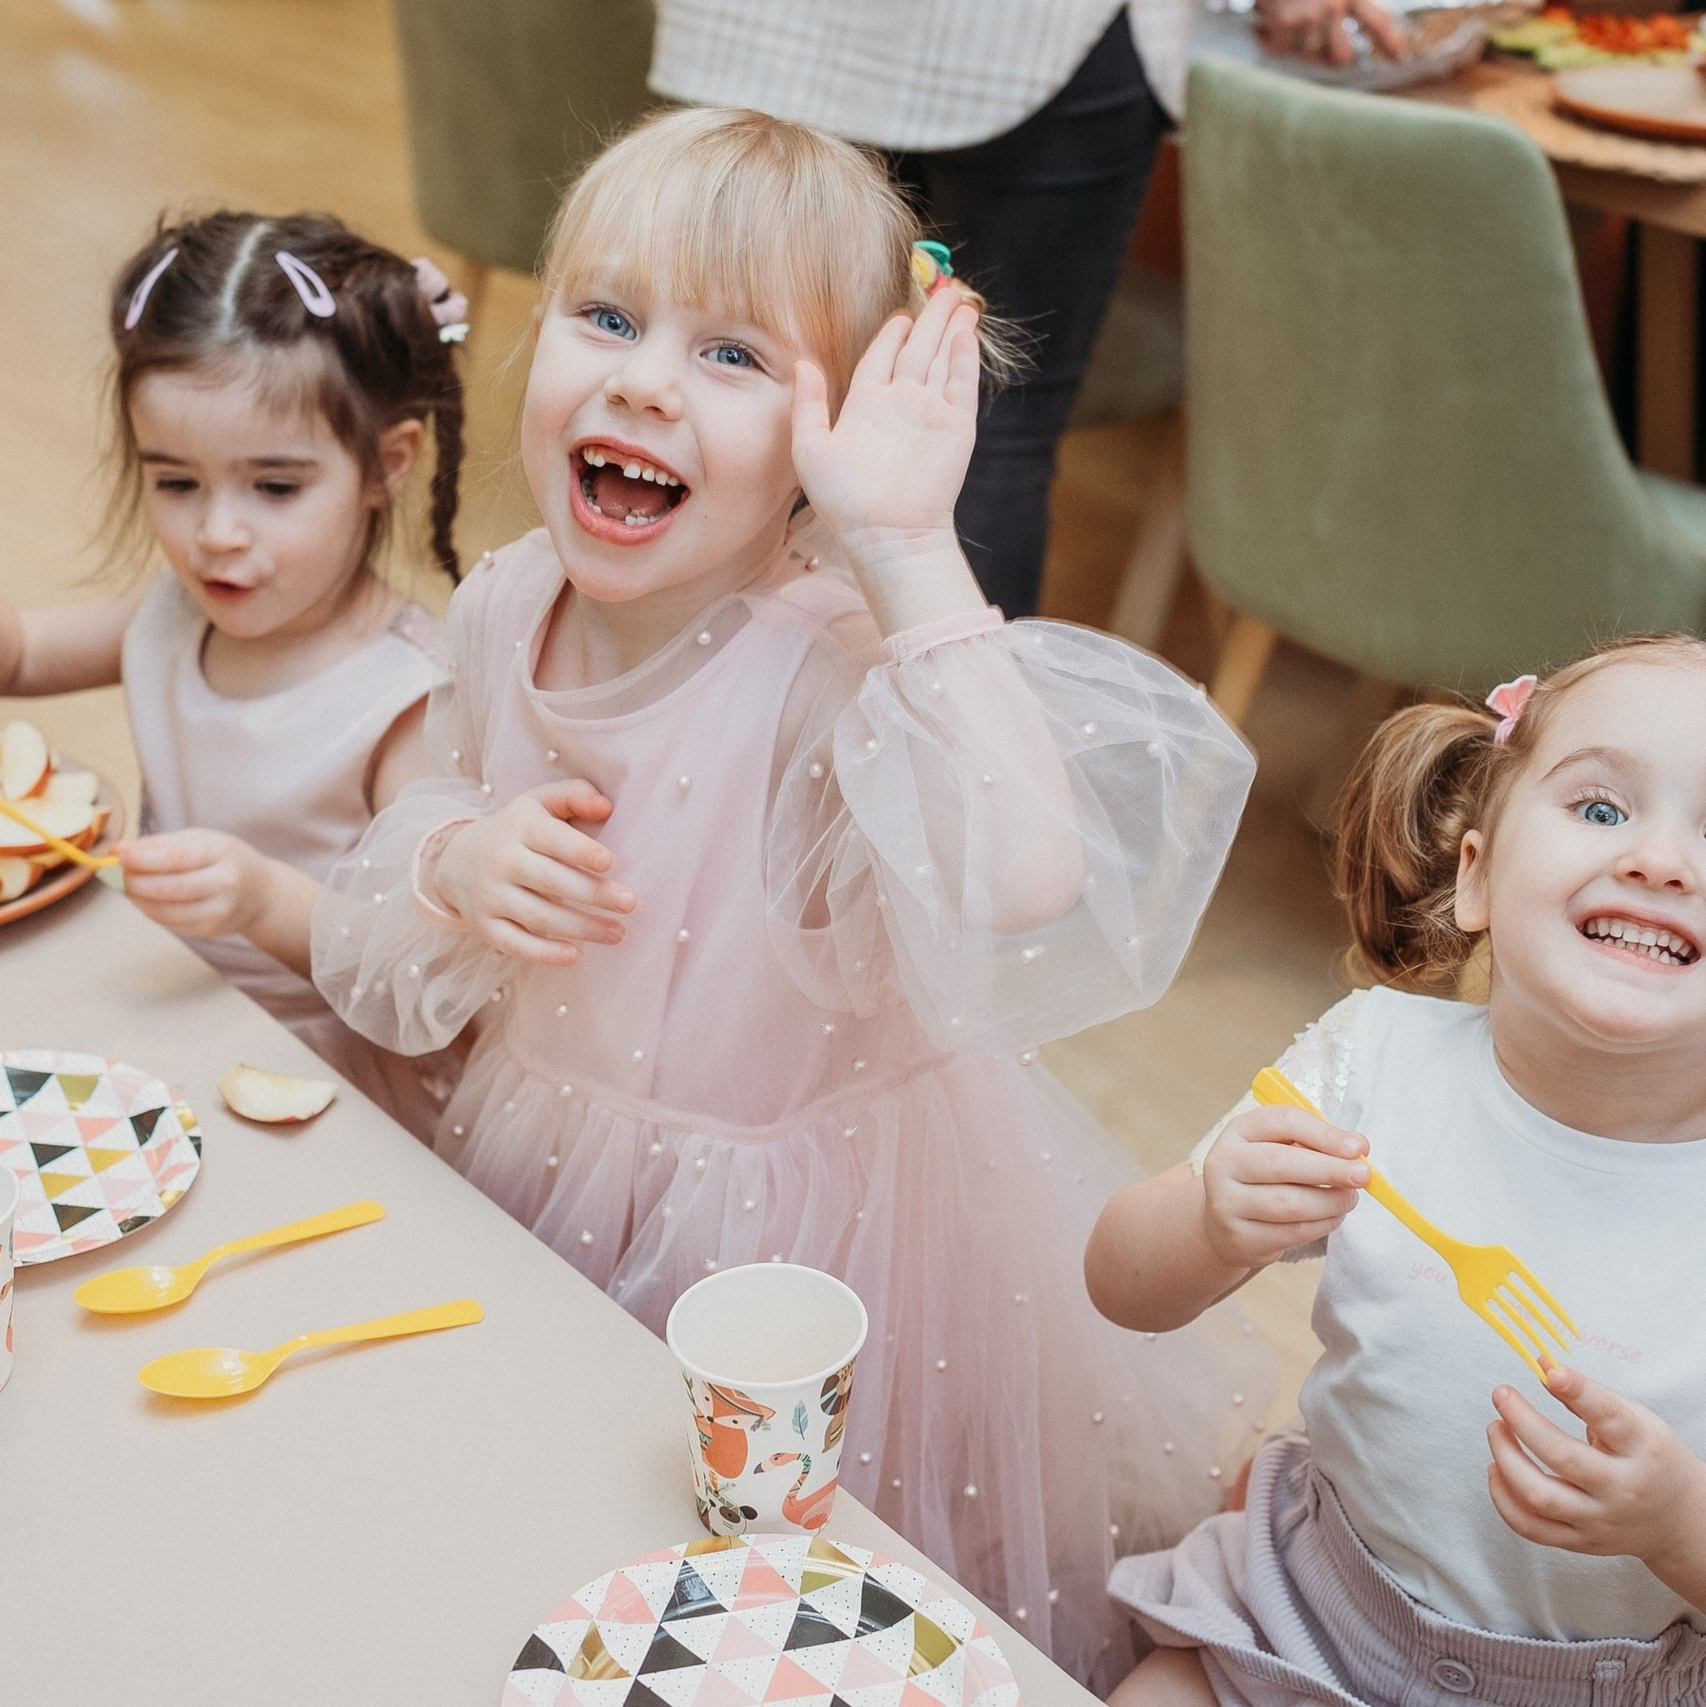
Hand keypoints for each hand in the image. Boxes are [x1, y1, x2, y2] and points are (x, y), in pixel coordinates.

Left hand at [118, 829, 274, 939]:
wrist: (261, 892)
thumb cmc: (224, 860)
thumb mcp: (199, 840)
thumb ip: (158, 844)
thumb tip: (118, 850)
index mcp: (223, 853)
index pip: (175, 859)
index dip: (142, 860)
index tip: (118, 856)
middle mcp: (226, 884)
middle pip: (167, 888)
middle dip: (134, 882)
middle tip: (119, 873)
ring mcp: (220, 911)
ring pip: (165, 911)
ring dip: (138, 900)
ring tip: (130, 887)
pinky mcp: (212, 931)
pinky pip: (170, 924)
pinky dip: (152, 912)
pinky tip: (149, 900)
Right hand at [432, 778, 634, 966]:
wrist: (454, 860)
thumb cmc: (515, 831)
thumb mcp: (538, 803)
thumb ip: (573, 795)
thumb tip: (606, 807)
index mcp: (520, 828)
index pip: (552, 839)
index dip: (581, 851)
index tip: (610, 862)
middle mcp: (503, 861)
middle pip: (552, 880)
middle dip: (594, 893)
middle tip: (630, 903)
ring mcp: (491, 895)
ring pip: (539, 915)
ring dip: (582, 927)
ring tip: (617, 933)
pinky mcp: (484, 926)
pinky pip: (515, 943)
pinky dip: (544, 953)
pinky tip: (574, 956)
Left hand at [791, 285, 979, 577]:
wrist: (887, 534)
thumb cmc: (844, 501)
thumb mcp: (811, 449)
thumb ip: (808, 405)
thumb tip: (804, 363)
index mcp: (866, 408)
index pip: (882, 358)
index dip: (891, 334)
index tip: (902, 312)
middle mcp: (900, 406)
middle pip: (917, 351)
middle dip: (929, 321)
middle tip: (940, 289)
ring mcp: (930, 415)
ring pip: (942, 360)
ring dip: (950, 329)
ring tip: (959, 300)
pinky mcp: (956, 426)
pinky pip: (961, 382)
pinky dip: (964, 355)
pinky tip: (965, 330)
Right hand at [1200, 1105, 1367, 1268]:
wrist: (1226, 1221)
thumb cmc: (1264, 1176)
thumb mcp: (1279, 1147)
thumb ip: (1315, 1143)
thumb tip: (1359, 1148)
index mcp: (1238, 1131)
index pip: (1282, 1122)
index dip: (1323, 1133)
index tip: (1359, 1147)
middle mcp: (1224, 1163)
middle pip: (1281, 1163)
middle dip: (1330, 1170)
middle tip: (1363, 1176)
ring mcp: (1227, 1202)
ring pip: (1289, 1204)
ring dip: (1331, 1202)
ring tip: (1350, 1198)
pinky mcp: (1240, 1237)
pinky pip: (1291, 1232)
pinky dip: (1322, 1225)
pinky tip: (1333, 1216)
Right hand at [1254, 0, 1406, 63]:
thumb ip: (1347, 2)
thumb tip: (1349, 28)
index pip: (1379, 22)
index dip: (1391, 42)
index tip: (1399, 57)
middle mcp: (1334, 6)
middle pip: (1342, 56)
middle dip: (1332, 57)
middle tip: (1320, 48)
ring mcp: (1309, 17)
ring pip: (1307, 53)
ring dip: (1296, 43)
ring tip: (1287, 25)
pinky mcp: (1285, 24)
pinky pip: (1280, 48)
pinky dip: (1272, 38)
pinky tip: (1268, 23)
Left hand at [1488, 1365, 1705, 1604]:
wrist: (1680, 1521)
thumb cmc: (1651, 1460)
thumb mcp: (1636, 1421)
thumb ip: (1588, 1396)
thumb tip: (1543, 1365)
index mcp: (1643, 1449)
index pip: (1609, 1418)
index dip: (1578, 1391)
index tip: (1550, 1371)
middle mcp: (1622, 1489)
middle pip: (1563, 1458)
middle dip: (1522, 1421)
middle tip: (1501, 1394)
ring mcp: (1600, 1520)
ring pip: (1540, 1497)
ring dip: (1505, 1459)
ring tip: (1497, 1429)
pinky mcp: (1581, 1541)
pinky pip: (1531, 1528)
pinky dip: (1502, 1499)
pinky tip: (1497, 1468)